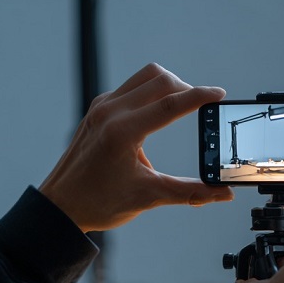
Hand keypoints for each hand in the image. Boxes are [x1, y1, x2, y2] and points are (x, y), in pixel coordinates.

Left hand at [39, 63, 233, 232]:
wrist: (60, 206)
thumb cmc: (98, 202)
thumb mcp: (150, 197)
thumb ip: (191, 192)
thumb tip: (223, 193)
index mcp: (122, 132)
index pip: (170, 104)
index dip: (200, 96)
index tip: (219, 94)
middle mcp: (110, 112)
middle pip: (160, 80)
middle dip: (187, 89)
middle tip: (204, 106)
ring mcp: (102, 107)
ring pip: (145, 77)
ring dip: (169, 85)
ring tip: (184, 105)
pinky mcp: (98, 108)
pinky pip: (131, 87)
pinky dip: (151, 93)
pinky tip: (159, 113)